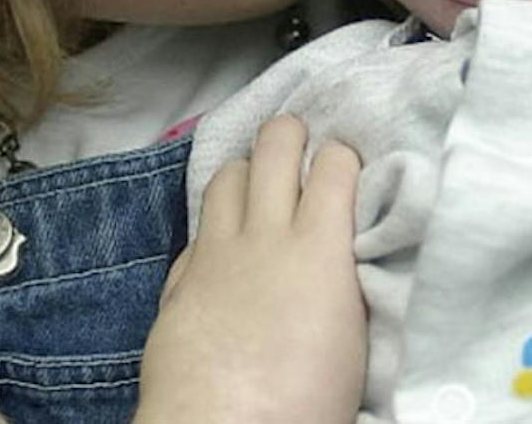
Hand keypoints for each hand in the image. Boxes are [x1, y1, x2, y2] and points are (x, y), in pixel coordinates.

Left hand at [135, 116, 364, 423]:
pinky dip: (214, 230)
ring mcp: (215, 254)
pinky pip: (197, 230)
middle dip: (291, 134)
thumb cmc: (305, 402)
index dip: (343, 157)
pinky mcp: (178, 281)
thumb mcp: (354, 336)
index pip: (335, 161)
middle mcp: (265, 235)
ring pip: (227, 174)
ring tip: (259, 189)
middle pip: (274, 144)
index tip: (347, 171)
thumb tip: (346, 252)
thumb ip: (347, 277)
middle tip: (301, 148)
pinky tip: (224, 249)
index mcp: (320, 247)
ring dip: (247, 173)